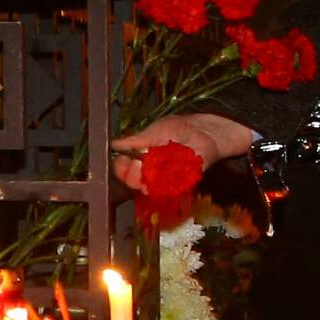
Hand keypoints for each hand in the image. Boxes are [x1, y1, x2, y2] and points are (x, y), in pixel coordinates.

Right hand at [111, 111, 254, 190]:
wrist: (205, 131)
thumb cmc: (179, 128)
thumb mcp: (155, 130)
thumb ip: (135, 140)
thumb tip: (114, 144)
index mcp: (141, 158)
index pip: (124, 169)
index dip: (120, 167)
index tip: (122, 160)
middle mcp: (151, 172)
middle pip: (133, 182)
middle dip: (131, 174)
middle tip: (137, 163)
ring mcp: (165, 180)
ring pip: (148, 189)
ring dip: (146, 178)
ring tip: (152, 166)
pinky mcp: (180, 185)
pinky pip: (168, 190)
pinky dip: (164, 183)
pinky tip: (165, 173)